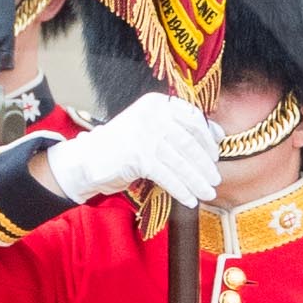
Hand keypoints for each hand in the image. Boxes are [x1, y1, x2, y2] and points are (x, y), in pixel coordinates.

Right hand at [40, 92, 218, 207]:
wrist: (86, 159)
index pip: (191, 117)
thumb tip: (216, 134)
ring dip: (197, 181)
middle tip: (215, 180)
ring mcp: (145, 135)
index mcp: (156, 103)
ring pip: (180, 161)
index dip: (206, 137)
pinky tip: (189, 200)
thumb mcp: (149, 127)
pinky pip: (168, 176)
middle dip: (204, 164)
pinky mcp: (139, 156)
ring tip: (207, 193)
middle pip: (188, 141)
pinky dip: (181, 190)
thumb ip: (176, 127)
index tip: (216, 154)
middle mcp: (152, 114)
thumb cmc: (122, 146)